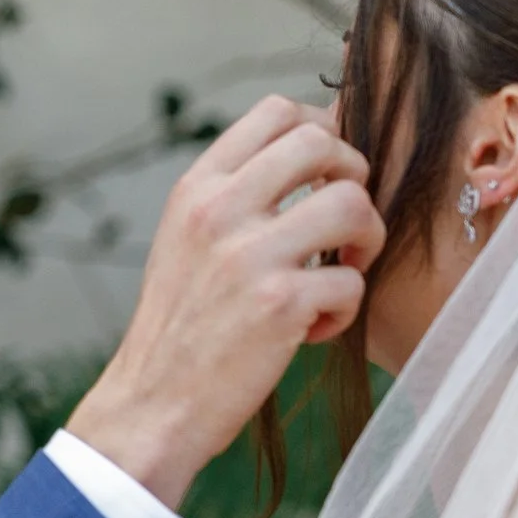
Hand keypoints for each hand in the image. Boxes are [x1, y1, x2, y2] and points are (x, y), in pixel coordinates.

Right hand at [66, 97, 383, 509]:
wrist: (153, 404)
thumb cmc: (178, 328)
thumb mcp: (184, 242)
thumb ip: (231, 198)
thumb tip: (308, 160)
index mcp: (196, 190)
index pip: (274, 112)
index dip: (320, 132)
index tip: (324, 174)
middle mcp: (219, 211)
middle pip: (321, 142)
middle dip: (353, 175)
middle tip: (344, 221)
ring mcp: (250, 256)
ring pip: (351, 202)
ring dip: (365, 239)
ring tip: (340, 272)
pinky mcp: (280, 304)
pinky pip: (351, 281)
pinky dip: (344, 309)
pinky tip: (314, 330)